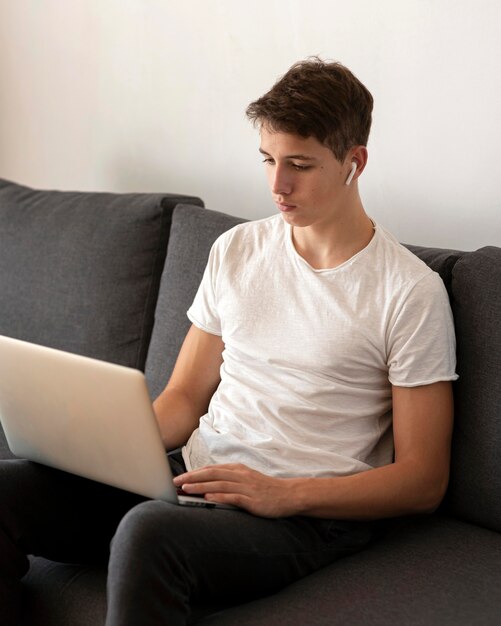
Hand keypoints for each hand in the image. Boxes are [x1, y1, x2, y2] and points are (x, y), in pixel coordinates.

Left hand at [173, 463, 298, 517]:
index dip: (194, 473)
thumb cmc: (266, 490)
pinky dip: (219, 496)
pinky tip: (208, 498)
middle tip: (175, 482)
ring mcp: (246, 487)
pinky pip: (233, 497)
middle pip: (212, 474)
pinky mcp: (252, 500)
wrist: (289, 495)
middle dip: (192, 477)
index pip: (212, 469)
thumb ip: (229, 480)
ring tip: (185, 489)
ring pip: (219, 484)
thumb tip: (208, 485)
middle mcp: (240, 475)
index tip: (179, 477)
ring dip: (201, 486)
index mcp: (238, 469)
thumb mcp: (246, 480)